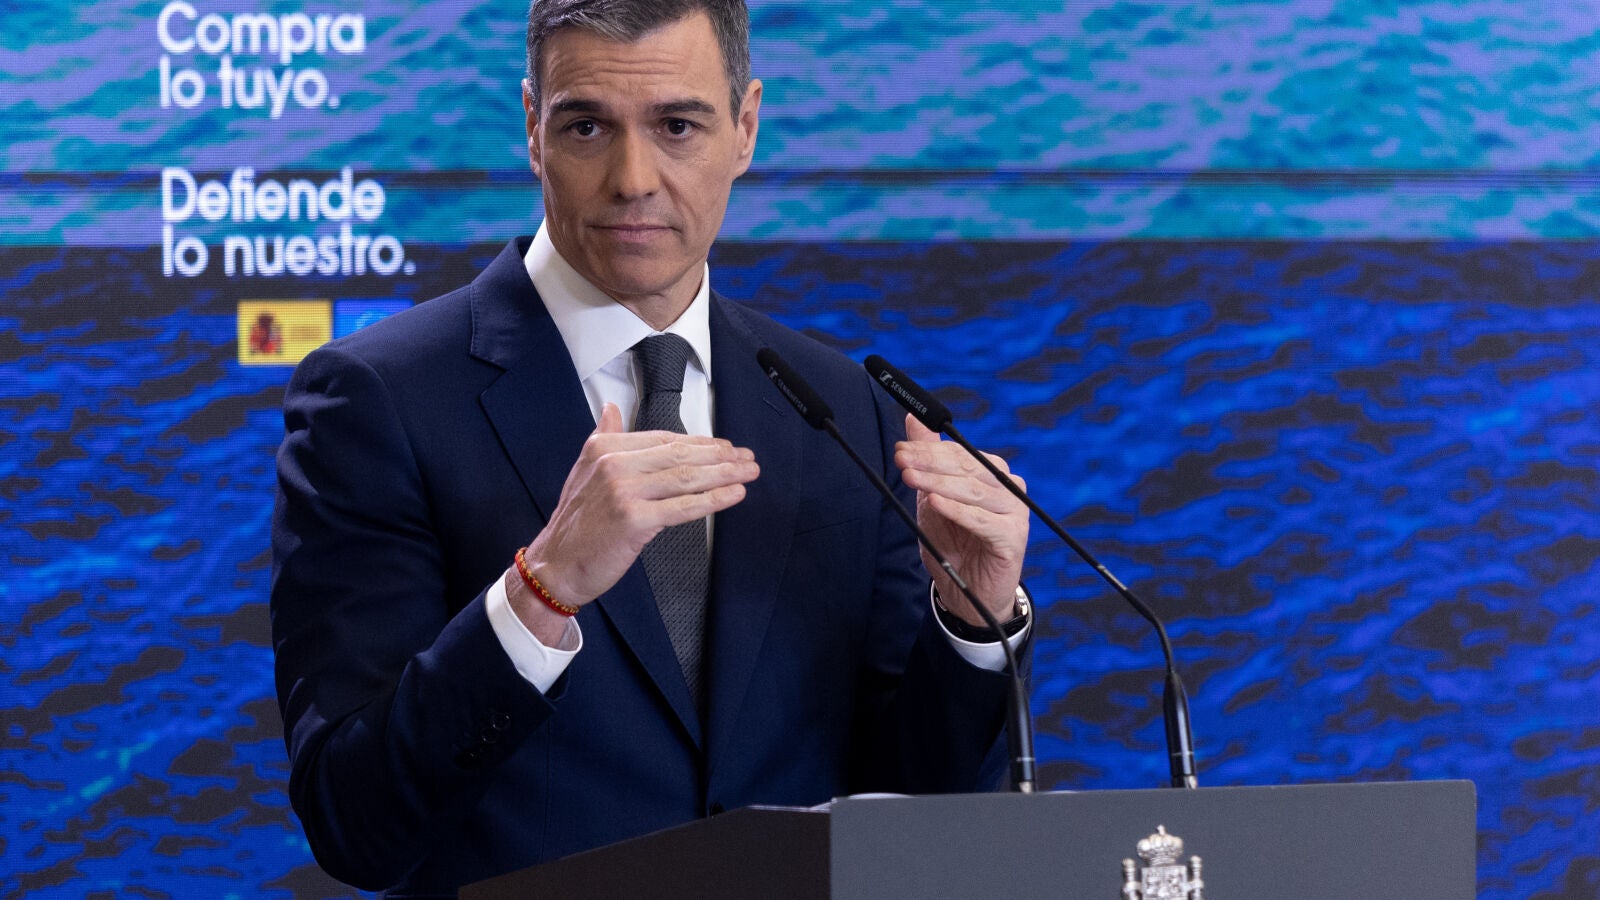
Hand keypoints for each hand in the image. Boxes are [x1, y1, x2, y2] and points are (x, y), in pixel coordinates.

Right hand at [508, 403, 758, 639]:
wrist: (556, 565)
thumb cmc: (576, 524)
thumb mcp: (584, 469)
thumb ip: (604, 436)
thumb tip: (611, 407)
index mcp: (604, 448)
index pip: (664, 440)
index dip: (700, 443)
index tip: (725, 447)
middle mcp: (613, 464)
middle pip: (679, 456)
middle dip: (720, 456)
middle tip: (747, 458)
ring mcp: (623, 492)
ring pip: (686, 478)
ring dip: (724, 474)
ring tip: (748, 472)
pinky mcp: (634, 520)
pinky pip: (683, 507)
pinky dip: (714, 500)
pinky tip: (734, 495)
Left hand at [894, 414, 1027, 626]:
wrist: (968, 592)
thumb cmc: (953, 542)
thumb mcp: (932, 497)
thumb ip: (928, 457)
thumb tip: (913, 418)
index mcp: (991, 473)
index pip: (959, 453)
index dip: (928, 450)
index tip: (900, 450)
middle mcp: (1008, 487)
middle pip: (966, 468)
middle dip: (929, 463)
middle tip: (901, 461)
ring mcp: (1014, 511)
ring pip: (973, 491)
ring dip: (938, 483)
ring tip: (910, 478)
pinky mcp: (1013, 537)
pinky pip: (983, 520)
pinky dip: (958, 510)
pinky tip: (936, 503)